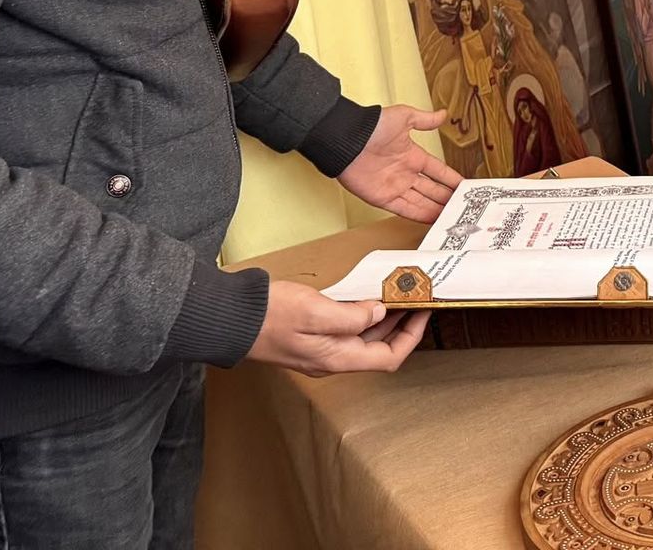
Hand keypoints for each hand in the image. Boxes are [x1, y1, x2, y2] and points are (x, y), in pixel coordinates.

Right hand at [247, 279, 429, 376]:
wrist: (229, 317)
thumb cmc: (268, 315)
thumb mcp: (315, 311)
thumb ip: (351, 316)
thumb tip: (378, 314)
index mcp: (336, 358)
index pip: (388, 358)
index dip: (411, 337)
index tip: (423, 311)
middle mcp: (331, 358)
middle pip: (378, 348)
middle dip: (401, 324)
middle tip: (416, 297)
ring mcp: (319, 349)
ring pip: (363, 337)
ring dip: (383, 318)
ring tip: (397, 293)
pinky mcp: (309, 336)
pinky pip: (345, 328)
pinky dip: (362, 313)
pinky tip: (366, 296)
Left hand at [338, 105, 462, 222]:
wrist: (346, 140)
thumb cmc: (371, 126)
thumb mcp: (403, 116)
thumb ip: (425, 119)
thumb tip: (443, 114)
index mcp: (413, 155)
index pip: (438, 170)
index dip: (452, 179)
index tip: (465, 186)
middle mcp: (405, 173)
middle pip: (432, 189)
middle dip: (447, 198)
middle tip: (464, 206)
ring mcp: (395, 187)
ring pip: (422, 202)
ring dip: (437, 210)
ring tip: (453, 218)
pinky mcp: (383, 198)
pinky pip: (406, 209)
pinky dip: (420, 215)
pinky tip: (433, 221)